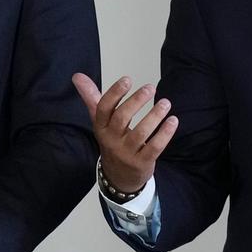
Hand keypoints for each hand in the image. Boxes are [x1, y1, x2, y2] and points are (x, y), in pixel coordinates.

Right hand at [74, 73, 176, 192]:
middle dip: (136, 102)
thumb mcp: (100, 122)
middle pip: (121, 118)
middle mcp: (111, 140)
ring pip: (140, 133)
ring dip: (154, 116)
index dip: (114, 93)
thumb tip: (77, 76)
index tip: (128, 79)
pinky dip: (165, 134)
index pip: (103, 108)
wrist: (118, 176)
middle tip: (150, 88)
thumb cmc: (112, 141)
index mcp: (101, 127)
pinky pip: (154, 147)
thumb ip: (92, 98)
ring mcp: (126, 153)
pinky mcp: (141, 162)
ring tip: (166, 103)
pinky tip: (173, 120)